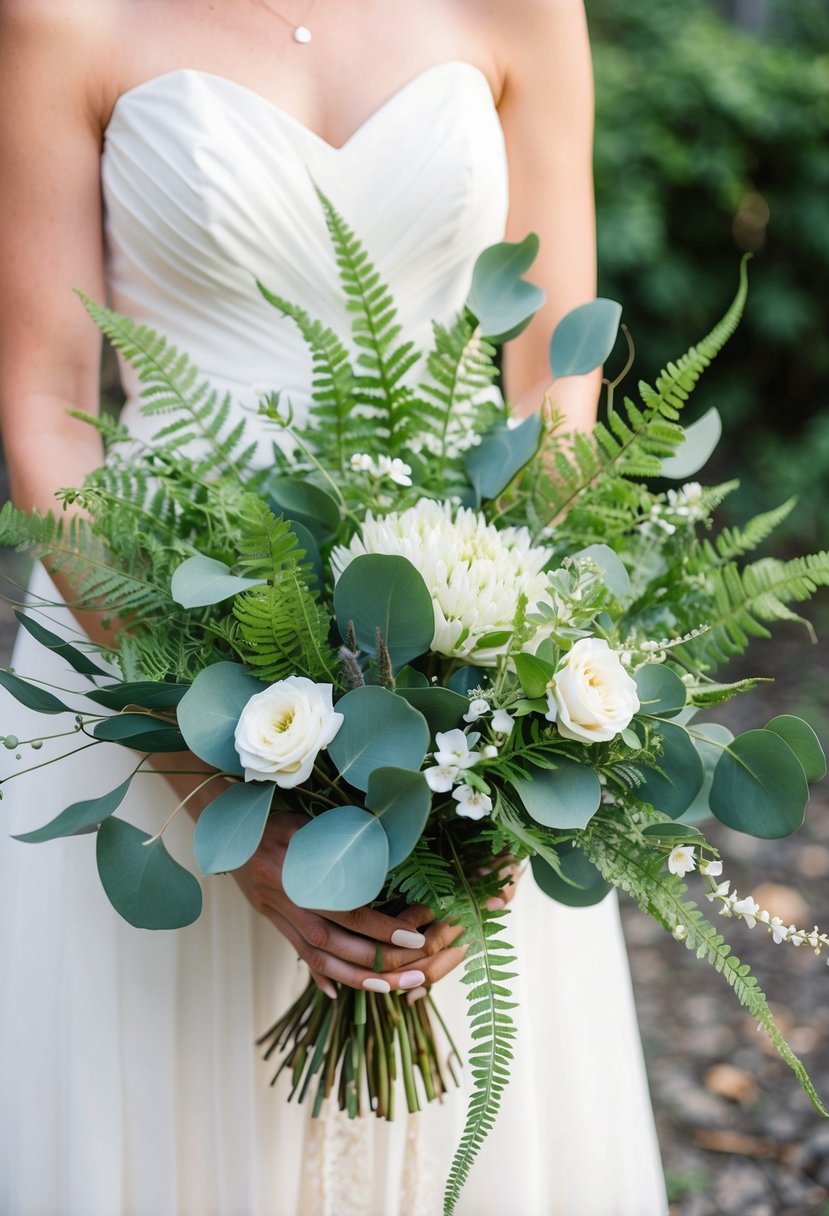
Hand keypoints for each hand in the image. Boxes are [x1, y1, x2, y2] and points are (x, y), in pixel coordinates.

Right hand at [232, 812, 466, 997]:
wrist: (228, 822)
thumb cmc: (277, 814)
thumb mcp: (311, 822)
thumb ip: (343, 841)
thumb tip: (386, 858)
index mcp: (294, 870)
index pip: (345, 907)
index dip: (379, 927)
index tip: (413, 937)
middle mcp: (283, 897)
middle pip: (331, 941)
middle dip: (375, 961)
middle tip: (413, 974)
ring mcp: (273, 910)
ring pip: (313, 955)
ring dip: (353, 976)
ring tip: (388, 988)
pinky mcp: (269, 917)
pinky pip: (295, 949)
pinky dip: (318, 973)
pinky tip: (336, 993)